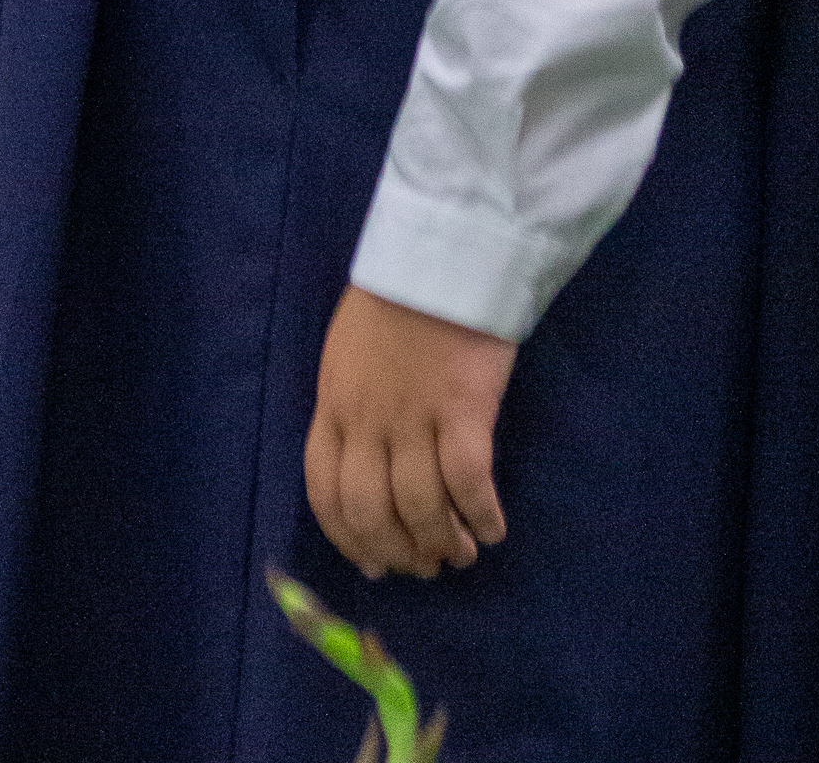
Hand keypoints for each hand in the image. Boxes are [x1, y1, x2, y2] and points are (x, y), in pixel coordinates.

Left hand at [305, 283, 515, 580]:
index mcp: (333, 403)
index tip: (373, 564)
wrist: (440, 252)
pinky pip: (470, 483)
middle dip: (397, 552)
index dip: (348, 538)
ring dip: (442, 544)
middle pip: (371, 511)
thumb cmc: (394, 299)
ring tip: (460, 553)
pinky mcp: (464, 409)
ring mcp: (414, 416)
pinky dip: (481, 516)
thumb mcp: (348, 355)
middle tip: (424, 566)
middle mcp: (367, 419)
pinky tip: (492, 528)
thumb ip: (351, 409)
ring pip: (420, 508)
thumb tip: (365, 468)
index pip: (325, 491)